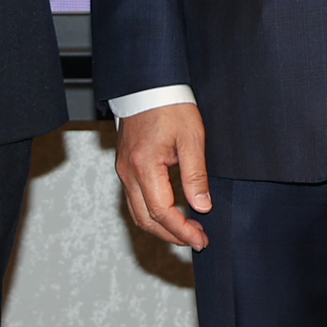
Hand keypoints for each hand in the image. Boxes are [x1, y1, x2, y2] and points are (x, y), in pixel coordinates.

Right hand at [116, 103, 211, 249]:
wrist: (149, 86)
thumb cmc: (170, 106)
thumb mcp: (191, 138)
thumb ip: (196, 174)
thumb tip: (202, 206)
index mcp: (144, 167)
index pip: (162, 212)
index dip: (182, 230)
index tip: (200, 240)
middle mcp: (128, 172)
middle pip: (146, 219)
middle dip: (172, 235)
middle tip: (197, 240)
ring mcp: (124, 170)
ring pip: (138, 212)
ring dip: (162, 227)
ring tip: (188, 231)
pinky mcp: (127, 167)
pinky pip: (136, 200)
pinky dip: (153, 213)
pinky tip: (172, 212)